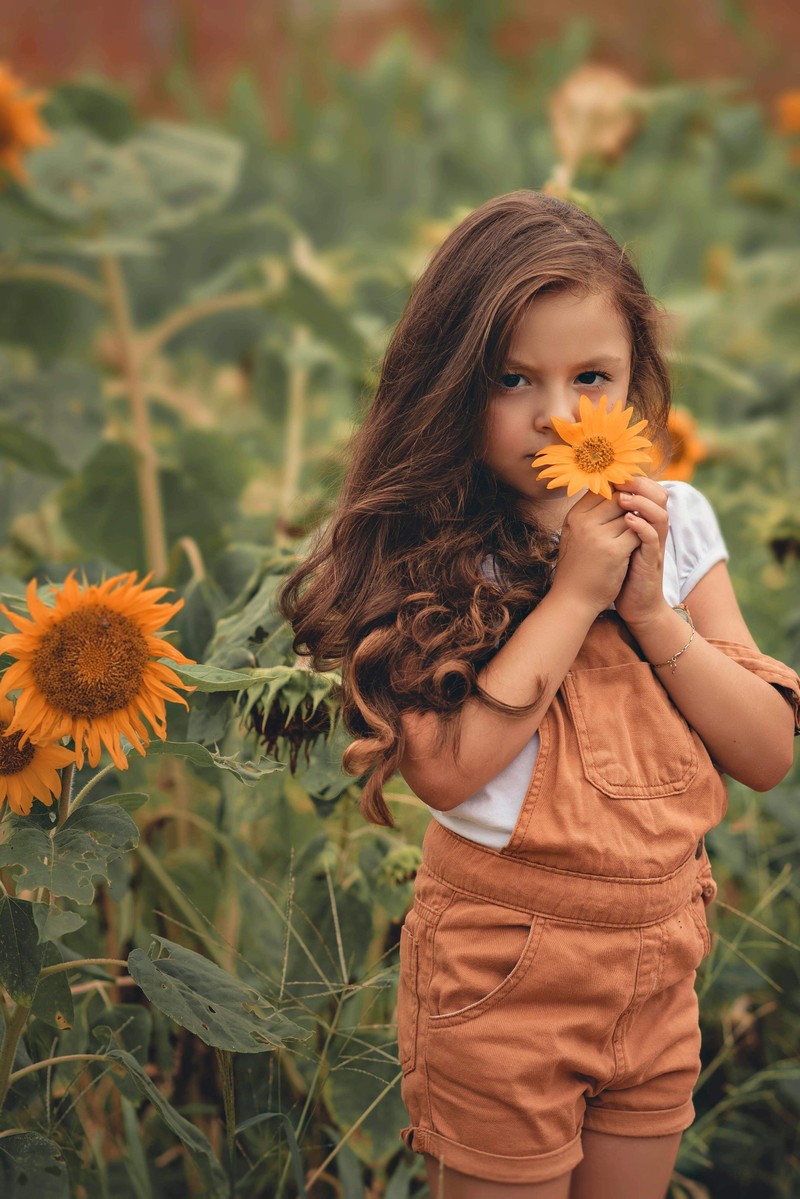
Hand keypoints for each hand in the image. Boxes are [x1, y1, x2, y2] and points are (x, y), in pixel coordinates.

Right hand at [551, 488, 640, 616]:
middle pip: (619, 499)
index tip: (624, 505)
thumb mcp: (575, 534)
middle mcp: (584, 522)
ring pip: (631, 515)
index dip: (617, 494)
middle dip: (630, 509)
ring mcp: (599, 536)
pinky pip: (638, 533)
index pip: (602, 490)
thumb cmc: (577, 566)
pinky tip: (634, 549)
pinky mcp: (614, 551)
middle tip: (631, 522)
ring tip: (630, 537)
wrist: (573, 600)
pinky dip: (641, 538)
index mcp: (574, 516)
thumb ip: (590, 514)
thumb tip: (611, 491)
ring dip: (636, 525)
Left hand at [612, 478, 669, 626]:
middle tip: (621, 478)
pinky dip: (642, 527)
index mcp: (644, 523)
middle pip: (658, 496)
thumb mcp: (614, 542)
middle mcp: (653, 530)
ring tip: (624, 498)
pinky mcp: (652, 561)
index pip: (647, 491)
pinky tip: (628, 520)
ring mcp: (654, 545)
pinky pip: (653, 539)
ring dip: (642, 502)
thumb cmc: (620, 573)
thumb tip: (592, 499)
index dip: (633, 479)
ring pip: (660, 514)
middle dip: (640, 484)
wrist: (633, 605)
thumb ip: (610, 522)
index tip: (612, 472)